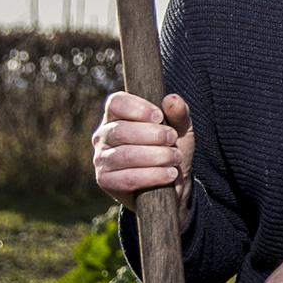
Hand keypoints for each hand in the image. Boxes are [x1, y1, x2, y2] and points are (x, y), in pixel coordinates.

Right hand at [93, 92, 193, 207]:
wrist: (171, 184)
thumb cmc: (170, 149)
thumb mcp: (180, 129)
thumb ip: (178, 114)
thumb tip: (172, 99)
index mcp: (116, 116)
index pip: (116, 103)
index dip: (137, 108)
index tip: (159, 117)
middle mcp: (103, 135)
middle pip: (120, 130)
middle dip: (152, 135)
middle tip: (173, 140)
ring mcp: (101, 159)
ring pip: (125, 155)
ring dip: (156, 156)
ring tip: (175, 158)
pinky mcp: (105, 181)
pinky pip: (127, 178)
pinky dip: (152, 176)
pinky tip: (169, 174)